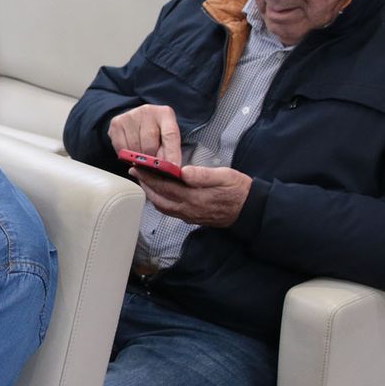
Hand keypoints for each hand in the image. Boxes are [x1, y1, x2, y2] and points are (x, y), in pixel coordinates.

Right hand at [109, 103, 182, 165]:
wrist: (137, 121)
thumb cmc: (156, 133)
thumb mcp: (168, 139)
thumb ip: (170, 152)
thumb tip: (171, 168)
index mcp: (165, 114)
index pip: (170, 135)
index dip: (172, 154)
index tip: (172, 168)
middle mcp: (148, 111)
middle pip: (150, 145)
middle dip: (152, 160)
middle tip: (153, 164)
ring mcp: (130, 116)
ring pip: (135, 149)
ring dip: (138, 158)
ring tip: (142, 154)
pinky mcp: (116, 123)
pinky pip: (121, 149)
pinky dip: (127, 155)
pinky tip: (132, 151)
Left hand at [134, 164, 252, 228]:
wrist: (249, 210)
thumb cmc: (238, 190)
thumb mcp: (225, 176)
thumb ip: (203, 175)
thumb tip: (182, 172)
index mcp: (195, 197)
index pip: (165, 186)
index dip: (149, 177)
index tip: (138, 167)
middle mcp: (189, 209)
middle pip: (159, 198)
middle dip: (145, 185)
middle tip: (135, 172)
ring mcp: (190, 215)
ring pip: (163, 206)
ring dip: (151, 194)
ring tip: (144, 181)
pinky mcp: (192, 218)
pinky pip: (170, 211)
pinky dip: (160, 201)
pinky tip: (159, 193)